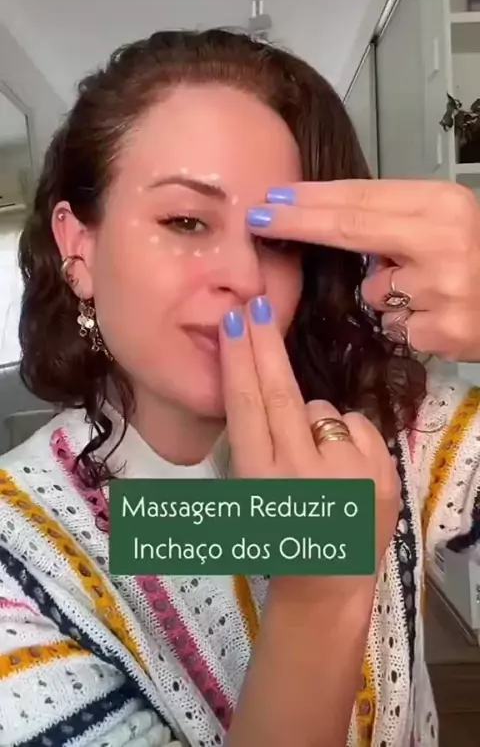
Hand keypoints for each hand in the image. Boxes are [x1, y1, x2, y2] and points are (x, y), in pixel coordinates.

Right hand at [219, 295, 399, 577]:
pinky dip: (346, 435)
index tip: (235, 320)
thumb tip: (258, 376)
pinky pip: (358, 425)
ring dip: (313, 421)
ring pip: (324, 410)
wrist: (325, 584)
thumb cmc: (275, 536)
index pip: (247, 407)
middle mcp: (302, 474)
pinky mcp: (382, 476)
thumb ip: (256, 439)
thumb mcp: (248, 491)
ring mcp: (348, 475)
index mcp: (260, 480)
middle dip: (265, 346)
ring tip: (311, 460)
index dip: (240, 361)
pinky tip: (341, 468)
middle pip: (282, 395)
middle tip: (255, 305)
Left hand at [246, 179, 479, 361]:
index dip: (311, 199)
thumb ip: (394, 220)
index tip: (271, 198)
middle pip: (352, 230)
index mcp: (443, 205)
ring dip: (385, 294)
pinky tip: (437, 316)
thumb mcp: (444, 221)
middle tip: (257, 218)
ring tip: (428, 290)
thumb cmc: (479, 257)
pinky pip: (396, 326)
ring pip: (374, 292)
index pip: (361, 199)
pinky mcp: (442, 332)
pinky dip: (408, 323)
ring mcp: (443, 290)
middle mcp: (444, 242)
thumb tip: (328, 219)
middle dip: (300, 223)